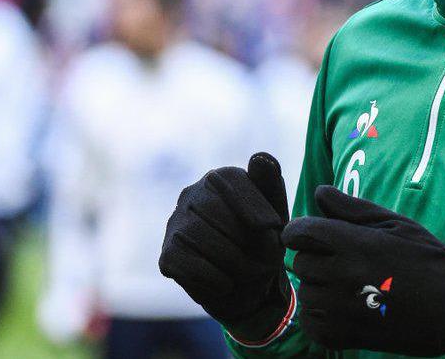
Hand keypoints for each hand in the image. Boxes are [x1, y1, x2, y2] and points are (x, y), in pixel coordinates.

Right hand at [159, 152, 294, 343]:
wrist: (251, 287)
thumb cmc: (265, 243)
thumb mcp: (276, 215)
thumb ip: (271, 185)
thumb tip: (259, 157)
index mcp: (221, 178)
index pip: (230, 180)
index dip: (252, 204)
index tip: (272, 227)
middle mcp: (192, 194)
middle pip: (213, 208)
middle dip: (244, 238)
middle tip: (264, 259)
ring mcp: (176, 224)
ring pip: (197, 234)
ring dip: (231, 260)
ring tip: (248, 273)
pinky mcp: (167, 255)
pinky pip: (184, 262)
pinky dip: (212, 277)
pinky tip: (226, 283)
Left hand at [282, 186, 444, 357]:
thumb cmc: (428, 259)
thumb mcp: (395, 223)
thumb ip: (352, 208)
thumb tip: (319, 192)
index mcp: (353, 244)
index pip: (297, 232)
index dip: (302, 231)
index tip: (315, 234)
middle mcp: (341, 276)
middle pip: (300, 263)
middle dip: (316, 258)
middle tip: (344, 262)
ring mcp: (339, 310)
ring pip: (305, 293)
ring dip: (320, 287)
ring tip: (350, 286)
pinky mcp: (342, 337)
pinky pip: (311, 322)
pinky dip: (321, 315)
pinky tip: (345, 308)